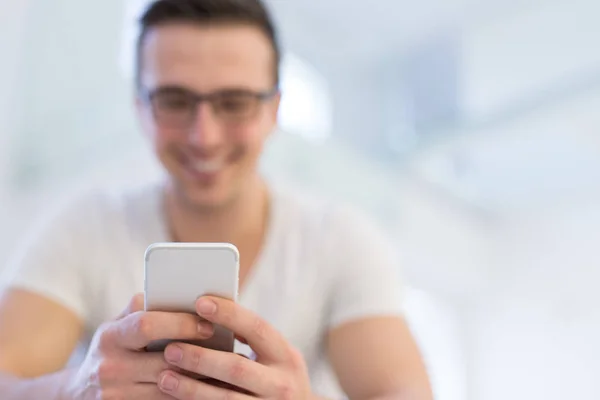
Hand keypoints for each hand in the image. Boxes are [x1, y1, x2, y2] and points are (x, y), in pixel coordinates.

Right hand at [64, 294, 214, 399]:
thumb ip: (141, 307)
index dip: (181, 324)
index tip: (208, 324)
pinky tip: (206, 391)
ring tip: (224, 371)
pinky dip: (186, 397)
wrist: (79, 393)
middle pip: (164, 361)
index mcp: (110, 336)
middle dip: (199, 356)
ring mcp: (116, 395)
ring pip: (169, 388)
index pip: (147, 325)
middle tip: (227, 351)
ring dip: (199, 381)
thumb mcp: (116, 325)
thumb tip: (175, 290)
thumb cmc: (111, 350)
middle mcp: (110, 367)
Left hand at [157, 296, 315, 398]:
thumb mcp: (276, 358)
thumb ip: (252, 340)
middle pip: (236, 368)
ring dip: (191, 388)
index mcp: (286, 357)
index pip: (257, 328)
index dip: (229, 314)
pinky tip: (176, 399)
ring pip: (225, 399)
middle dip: (201, 358)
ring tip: (164, 377)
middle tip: (170, 348)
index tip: (200, 303)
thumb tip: (208, 314)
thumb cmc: (277, 379)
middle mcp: (281, 384)